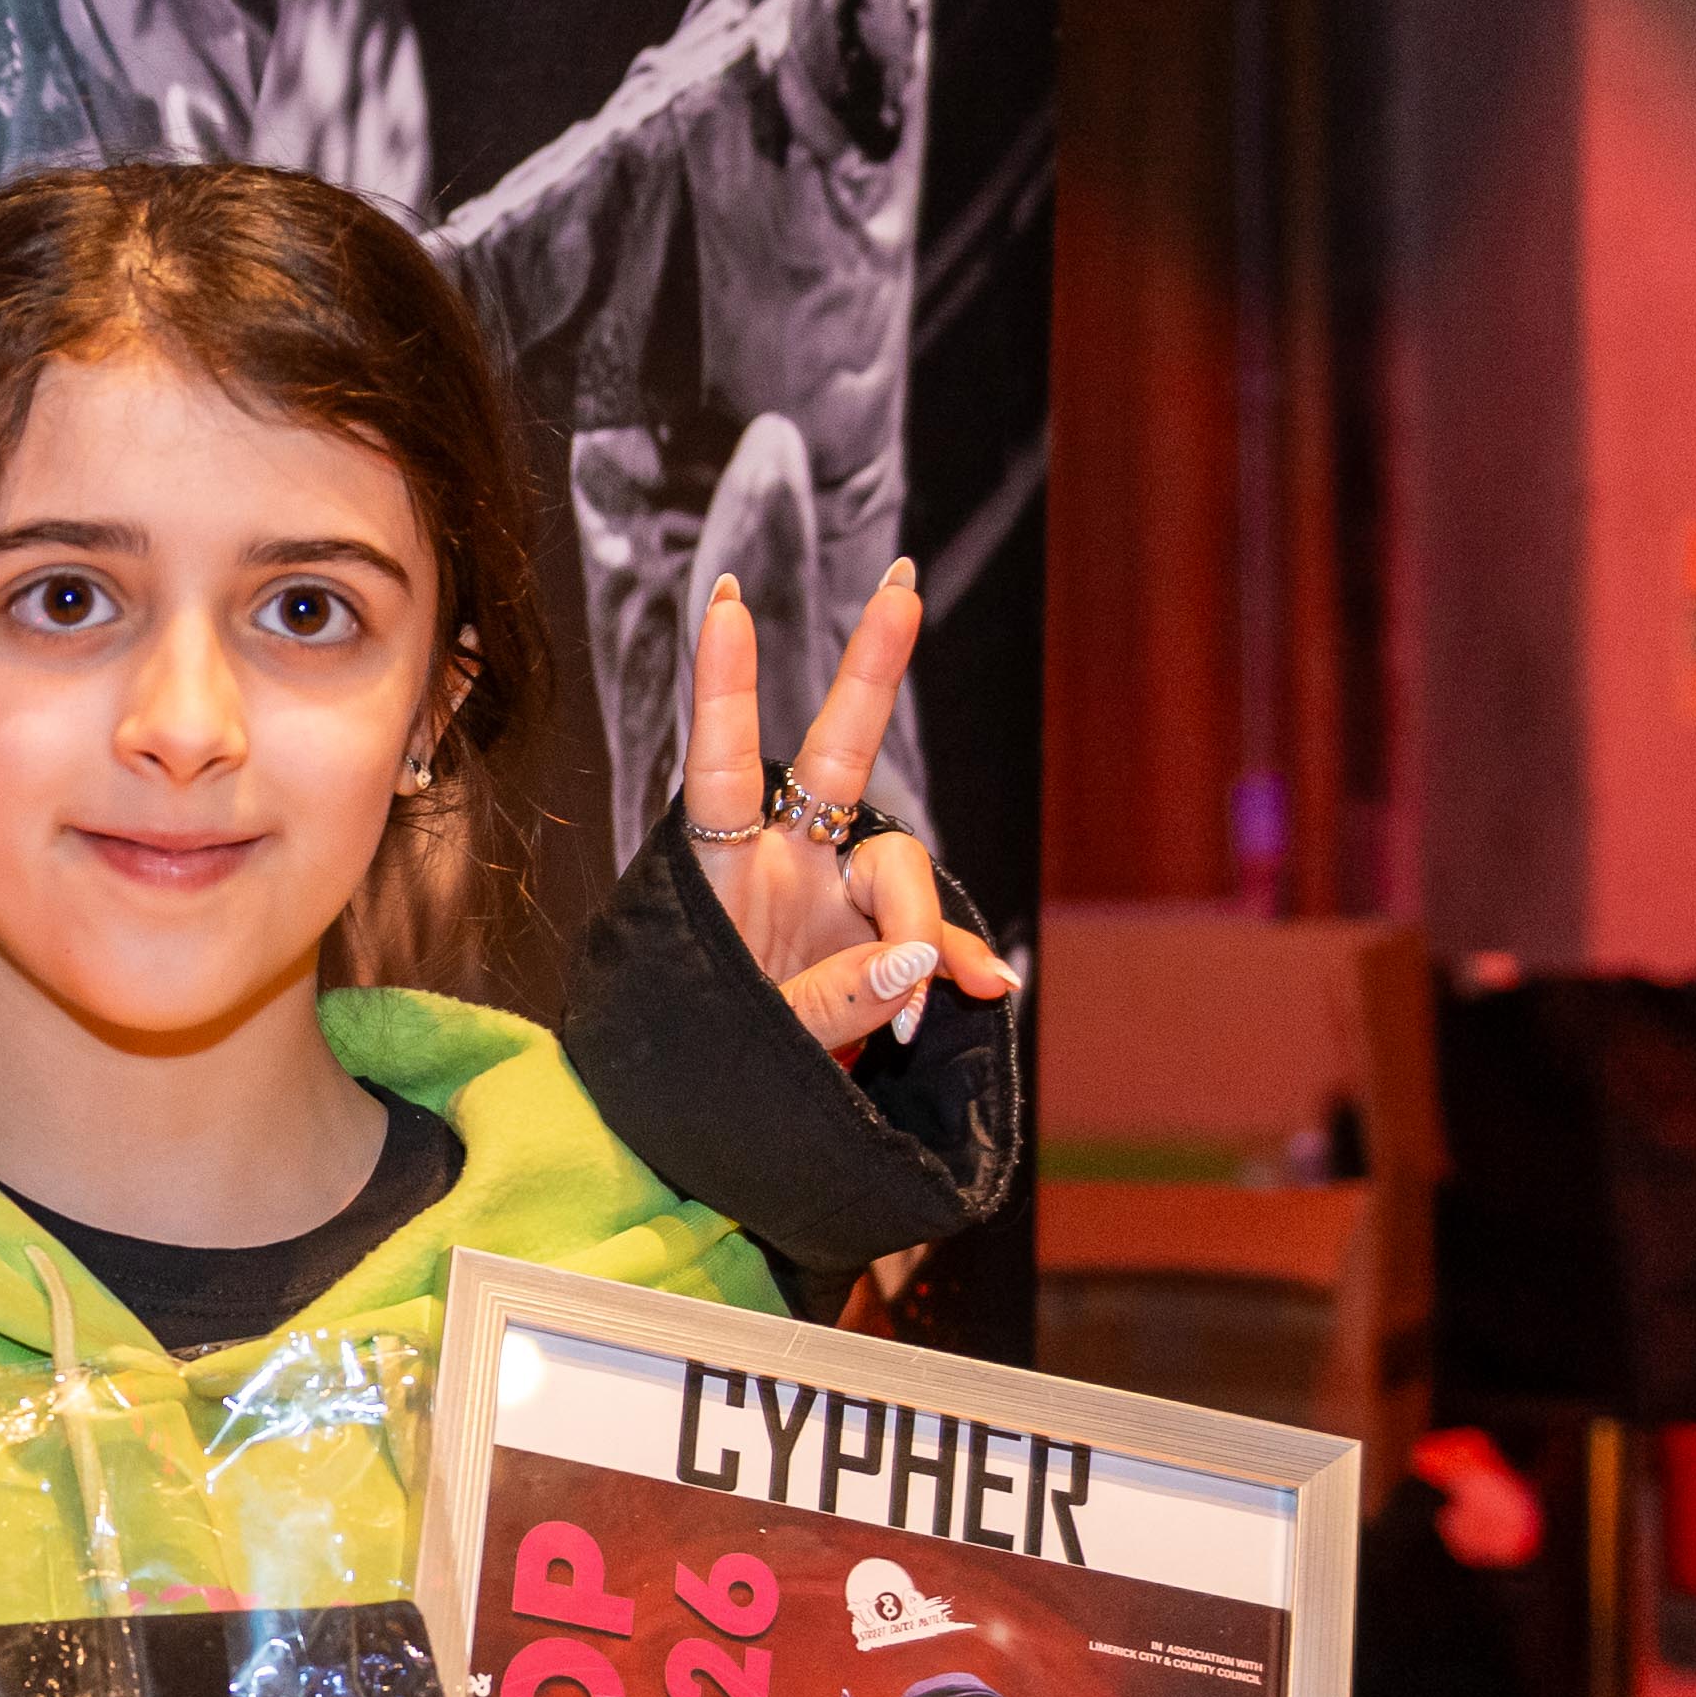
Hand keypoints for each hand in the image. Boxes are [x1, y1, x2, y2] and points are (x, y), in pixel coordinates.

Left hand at [680, 569, 1019, 1054]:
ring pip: (903, 872)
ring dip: (917, 934)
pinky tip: (980, 989)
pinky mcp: (886, 933)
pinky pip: (934, 935)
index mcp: (722, 874)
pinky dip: (954, 966)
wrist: (735, 1112)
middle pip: (836, 758)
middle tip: (902, 584)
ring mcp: (840, 894)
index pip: (721, 770)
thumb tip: (921, 960)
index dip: (725, 690)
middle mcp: (785, 863)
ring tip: (912, 1012)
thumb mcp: (759, 1038)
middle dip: (871, 671)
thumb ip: (832, 1000)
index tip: (724, 603)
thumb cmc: (716, 1061)